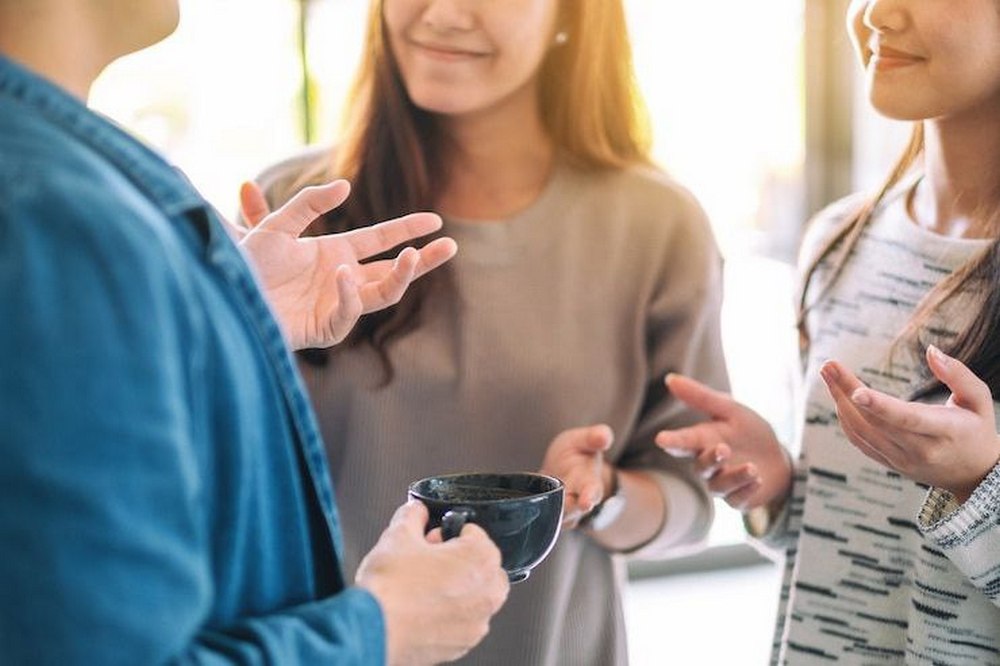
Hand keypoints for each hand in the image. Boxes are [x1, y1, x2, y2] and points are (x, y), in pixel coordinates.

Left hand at [238, 180, 457, 349]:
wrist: (225, 297)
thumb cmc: (246, 265)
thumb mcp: (275, 227)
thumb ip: (309, 204)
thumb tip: (346, 187)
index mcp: (334, 252)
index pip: (380, 240)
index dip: (406, 230)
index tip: (434, 220)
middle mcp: (342, 278)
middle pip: (393, 270)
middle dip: (422, 260)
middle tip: (450, 246)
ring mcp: (335, 305)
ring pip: (380, 294)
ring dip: (400, 277)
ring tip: (412, 257)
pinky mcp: (322, 329)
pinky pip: (346, 313)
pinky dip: (349, 294)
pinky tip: (343, 274)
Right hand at [356, 501, 508, 665]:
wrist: (372, 631)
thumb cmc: (389, 588)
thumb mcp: (398, 535)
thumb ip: (413, 515)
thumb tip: (416, 511)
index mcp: (481, 560)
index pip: (475, 533)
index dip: (448, 532)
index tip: (432, 539)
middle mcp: (486, 593)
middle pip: (482, 566)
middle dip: (459, 560)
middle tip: (429, 560)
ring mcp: (476, 623)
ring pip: (475, 597)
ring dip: (456, 588)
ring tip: (422, 586)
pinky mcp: (461, 645)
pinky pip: (462, 622)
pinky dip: (448, 614)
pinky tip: (420, 609)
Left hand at [539, 424, 613, 528]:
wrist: (563, 467)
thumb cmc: (576, 453)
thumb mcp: (584, 440)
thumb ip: (594, 437)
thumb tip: (604, 436)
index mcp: (590, 482)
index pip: (592, 492)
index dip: (589, 497)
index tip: (587, 502)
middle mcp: (577, 500)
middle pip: (572, 510)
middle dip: (566, 509)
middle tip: (558, 506)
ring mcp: (562, 510)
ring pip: (556, 517)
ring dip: (549, 513)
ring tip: (538, 504)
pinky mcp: (546, 513)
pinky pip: (540, 518)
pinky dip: (534, 515)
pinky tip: (524, 510)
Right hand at [655, 374, 790, 510]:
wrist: (778, 459)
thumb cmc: (748, 432)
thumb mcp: (731, 409)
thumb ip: (701, 397)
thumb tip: (669, 378)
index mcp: (703, 440)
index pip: (683, 441)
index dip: (673, 441)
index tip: (662, 439)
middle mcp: (709, 463)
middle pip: (700, 466)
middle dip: (710, 458)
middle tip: (723, 449)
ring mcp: (722, 482)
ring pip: (718, 486)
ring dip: (735, 476)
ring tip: (753, 468)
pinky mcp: (738, 498)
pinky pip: (737, 499)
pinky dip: (747, 489)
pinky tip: (759, 480)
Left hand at [820, 345, 999, 503]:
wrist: (974, 474)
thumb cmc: (976, 429)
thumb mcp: (978, 400)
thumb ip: (958, 374)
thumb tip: (932, 350)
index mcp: (945, 431)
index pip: (907, 419)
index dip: (881, 406)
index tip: (856, 391)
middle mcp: (920, 450)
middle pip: (875, 421)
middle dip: (846, 391)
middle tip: (828, 365)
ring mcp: (901, 460)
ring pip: (861, 431)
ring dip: (839, 401)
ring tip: (828, 374)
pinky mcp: (889, 463)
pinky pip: (860, 441)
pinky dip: (845, 418)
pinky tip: (837, 396)